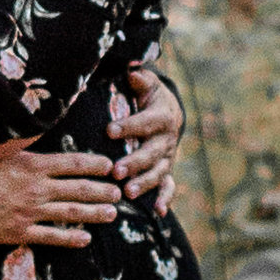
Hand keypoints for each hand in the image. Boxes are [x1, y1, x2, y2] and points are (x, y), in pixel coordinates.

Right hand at [0, 138, 122, 249]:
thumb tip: (29, 126)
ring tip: (112, 214)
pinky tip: (85, 239)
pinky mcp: (18, 231)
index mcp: (32, 164)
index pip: (72, 162)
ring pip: (70, 214)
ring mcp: (29, 212)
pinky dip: (70, 238)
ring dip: (94, 214)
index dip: (94, 164)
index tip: (109, 164)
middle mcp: (36, 188)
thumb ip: (17, 140)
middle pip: (79, 189)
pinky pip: (50, 237)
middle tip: (120, 192)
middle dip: (103, 191)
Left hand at [118, 65, 184, 211]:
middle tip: (116, 171)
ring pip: (158, 172)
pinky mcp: (166, 170)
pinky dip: (165, 199)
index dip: (128, 126)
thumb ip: (138, 78)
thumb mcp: (146, 84)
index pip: (144, 122)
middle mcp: (166, 139)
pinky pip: (168, 186)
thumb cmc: (149, 96)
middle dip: (134, 163)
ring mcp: (167, 157)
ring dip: (143, 183)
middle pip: (151, 152)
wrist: (169, 111)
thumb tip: (131, 68)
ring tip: (127, 192)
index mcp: (161, 116)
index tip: (109, 131)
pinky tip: (158, 211)